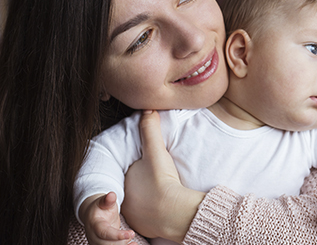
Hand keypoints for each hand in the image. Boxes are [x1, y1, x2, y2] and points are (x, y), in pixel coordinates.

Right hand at [79, 192, 135, 244]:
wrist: (93, 216)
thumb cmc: (101, 208)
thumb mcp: (104, 202)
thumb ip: (108, 200)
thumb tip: (111, 195)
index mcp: (94, 224)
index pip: (104, 232)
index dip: (117, 235)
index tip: (130, 234)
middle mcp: (94, 236)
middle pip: (107, 244)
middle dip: (120, 242)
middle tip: (132, 234)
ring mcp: (97, 243)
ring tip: (134, 243)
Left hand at [121, 110, 204, 242]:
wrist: (174, 211)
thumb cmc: (162, 181)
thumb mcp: (156, 151)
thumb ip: (150, 130)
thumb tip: (147, 109)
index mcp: (123, 180)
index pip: (130, 170)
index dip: (141, 166)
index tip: (152, 167)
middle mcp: (124, 200)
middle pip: (135, 186)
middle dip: (144, 183)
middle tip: (158, 180)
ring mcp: (134, 215)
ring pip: (140, 202)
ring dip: (148, 198)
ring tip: (161, 192)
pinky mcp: (145, 227)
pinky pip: (148, 216)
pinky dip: (155, 211)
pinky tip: (164, 206)